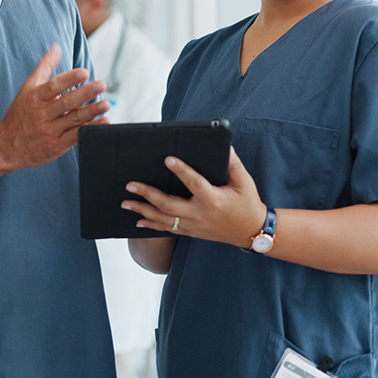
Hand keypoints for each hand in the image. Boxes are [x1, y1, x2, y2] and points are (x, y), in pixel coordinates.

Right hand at [0, 44, 109, 169]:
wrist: (6, 146)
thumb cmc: (20, 114)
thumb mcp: (28, 89)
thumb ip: (44, 67)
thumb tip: (56, 47)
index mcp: (36, 98)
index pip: (53, 86)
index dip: (69, 78)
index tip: (84, 72)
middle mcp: (42, 114)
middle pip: (67, 102)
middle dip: (86, 93)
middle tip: (101, 84)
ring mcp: (50, 131)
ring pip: (74, 119)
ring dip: (92, 111)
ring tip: (106, 104)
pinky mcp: (57, 145)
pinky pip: (76, 136)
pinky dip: (91, 129)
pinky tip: (104, 121)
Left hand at [121, 147, 266, 248]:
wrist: (251, 232)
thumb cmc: (248, 203)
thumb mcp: (244, 182)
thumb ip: (233, 163)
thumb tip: (225, 145)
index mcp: (213, 199)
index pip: (194, 183)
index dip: (181, 170)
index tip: (167, 159)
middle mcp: (200, 214)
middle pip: (168, 205)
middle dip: (147, 194)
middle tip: (130, 185)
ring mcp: (194, 225)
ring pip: (163, 219)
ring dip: (142, 210)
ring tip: (125, 202)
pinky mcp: (191, 232)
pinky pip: (168, 229)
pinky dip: (151, 225)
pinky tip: (138, 220)